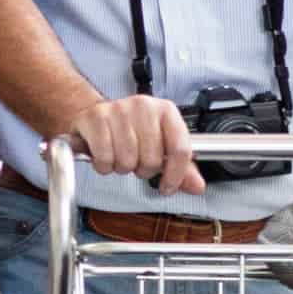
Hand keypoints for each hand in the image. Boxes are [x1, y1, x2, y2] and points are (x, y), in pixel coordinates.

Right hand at [71, 94, 199, 196]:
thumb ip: (180, 168)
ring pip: (127, 161)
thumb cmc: (129, 130)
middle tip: (135, 160)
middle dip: (142, 169)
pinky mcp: (96, 119)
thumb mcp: (159, 145)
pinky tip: (105, 154)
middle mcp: (144, 106)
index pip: (181, 149)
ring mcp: (119, 110)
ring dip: (121, 167)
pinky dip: (104, 165)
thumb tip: (197, 186)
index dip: (175, 175)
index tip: (167, 186)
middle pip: (152, 160)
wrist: (95, 113)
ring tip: (119, 155)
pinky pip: (105, 158)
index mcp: (165, 111)